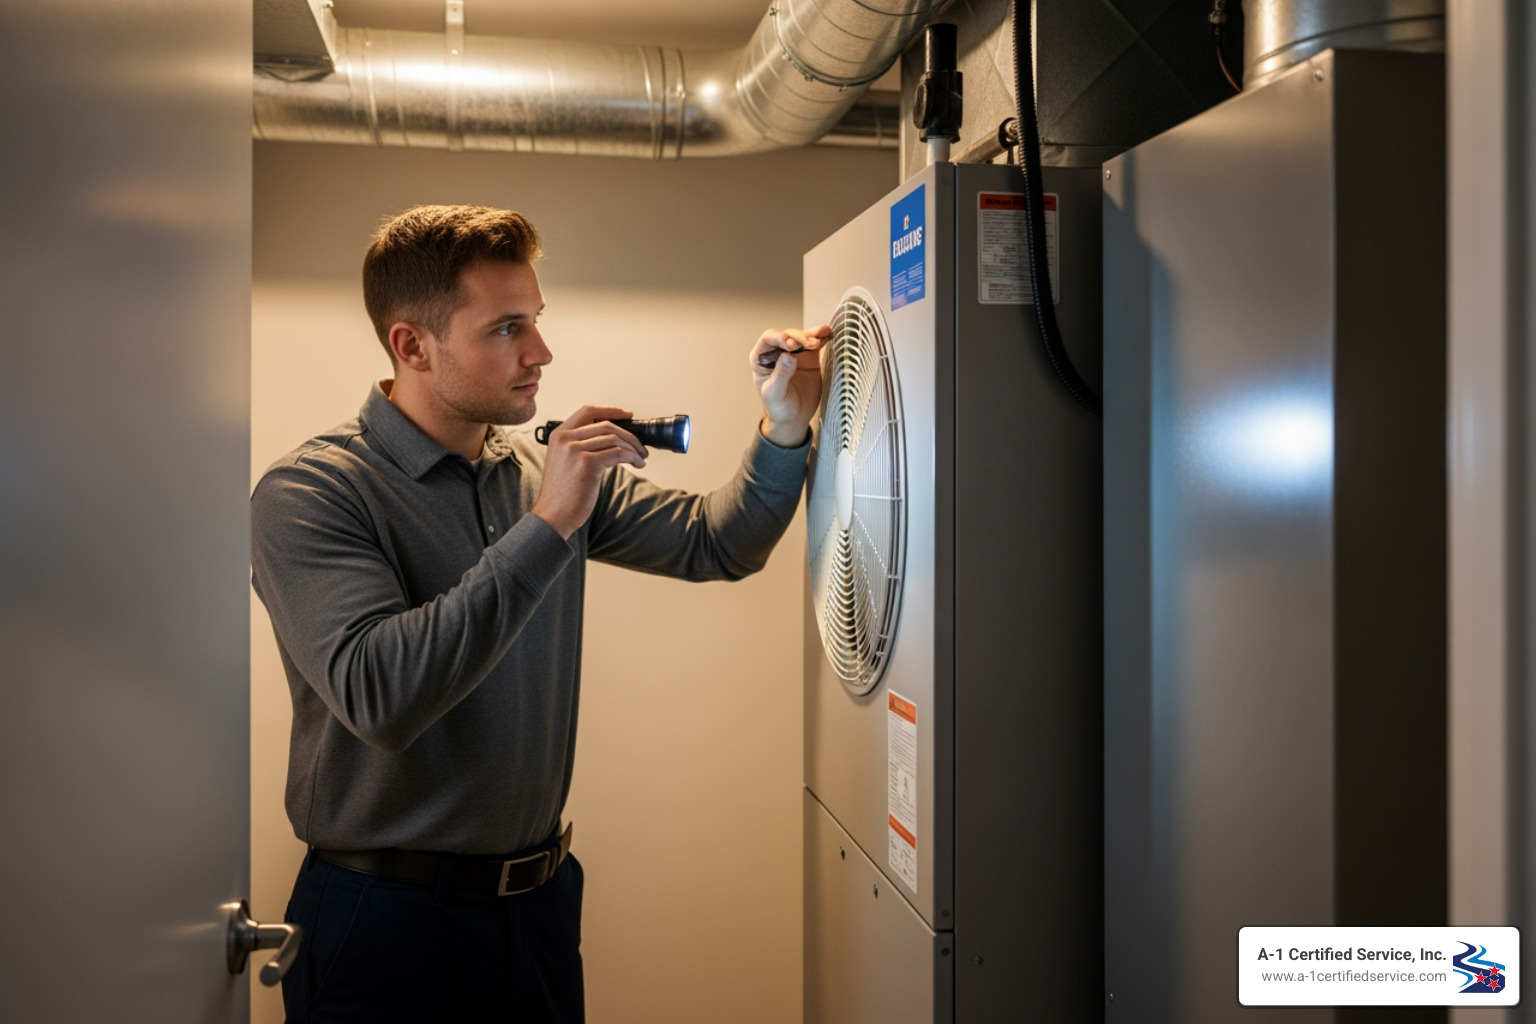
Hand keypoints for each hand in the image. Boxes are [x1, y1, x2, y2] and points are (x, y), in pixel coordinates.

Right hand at [530, 405, 646, 538]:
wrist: (553, 515)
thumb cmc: (562, 493)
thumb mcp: (564, 460)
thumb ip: (580, 445)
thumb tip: (612, 438)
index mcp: (558, 434)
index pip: (588, 411)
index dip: (611, 410)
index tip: (628, 416)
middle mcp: (565, 438)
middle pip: (606, 425)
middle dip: (629, 435)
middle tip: (641, 447)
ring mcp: (575, 450)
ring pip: (615, 439)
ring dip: (633, 448)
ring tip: (641, 458)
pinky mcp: (587, 464)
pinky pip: (618, 453)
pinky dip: (632, 457)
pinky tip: (637, 464)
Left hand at [751, 324, 830, 447]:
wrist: (794, 418)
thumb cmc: (778, 407)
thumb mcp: (775, 394)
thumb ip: (781, 375)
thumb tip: (788, 356)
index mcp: (761, 359)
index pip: (769, 339)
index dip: (780, 338)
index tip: (791, 344)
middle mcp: (776, 352)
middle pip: (787, 336)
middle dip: (799, 338)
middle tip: (809, 345)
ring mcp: (794, 353)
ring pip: (802, 337)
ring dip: (811, 336)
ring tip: (819, 338)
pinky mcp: (809, 357)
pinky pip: (815, 344)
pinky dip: (821, 338)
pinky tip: (827, 333)